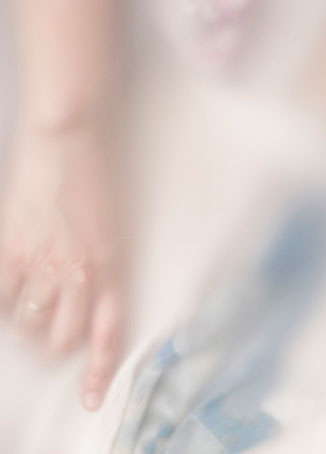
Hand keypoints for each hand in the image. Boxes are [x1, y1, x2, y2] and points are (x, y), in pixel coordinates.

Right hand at [0, 118, 124, 410]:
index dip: (97, 370)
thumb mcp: (110, 220)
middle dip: (57, 340)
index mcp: (112, 264)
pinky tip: (6, 289)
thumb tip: (79, 286)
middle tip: (53, 323)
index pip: (107, 333)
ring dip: (28, 321)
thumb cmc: (97, 167)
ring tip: (29, 301)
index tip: (91, 397)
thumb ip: (98, 259)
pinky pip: (0, 298)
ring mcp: (41, 262)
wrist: (70, 130)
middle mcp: (79, 272)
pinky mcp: (11, 248)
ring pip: (29, 324)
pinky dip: (1, 301)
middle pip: (63, 338)